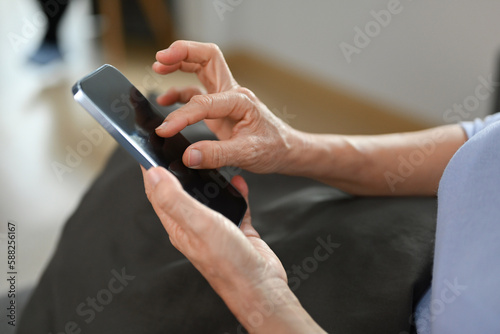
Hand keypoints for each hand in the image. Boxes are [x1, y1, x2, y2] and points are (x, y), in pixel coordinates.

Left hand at [142, 166, 324, 332]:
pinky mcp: (236, 227)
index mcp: (178, 225)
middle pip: (182, 191)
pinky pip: (233, 203)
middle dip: (181, 169)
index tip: (150, 148)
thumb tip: (154, 174)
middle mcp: (194, 225)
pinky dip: (235, 190)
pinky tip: (239, 182)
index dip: (152, 171)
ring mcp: (215, 226)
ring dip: (209, 179)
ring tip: (212, 159)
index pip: (158, 193)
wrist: (259, 285)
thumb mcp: (197, 224)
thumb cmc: (227, 260)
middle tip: (182, 148)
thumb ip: (174, 199)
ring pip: (209, 196)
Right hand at [152, 40, 301, 173]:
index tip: (165, 129)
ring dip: (179, 64)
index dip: (182, 116)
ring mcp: (225, 98)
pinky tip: (166, 99)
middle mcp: (232, 93)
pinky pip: (196, 92)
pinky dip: (179, 91)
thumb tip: (189, 156)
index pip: (204, 102)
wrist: (286, 151)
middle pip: (206, 58)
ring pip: (201, 68)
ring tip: (158, 67)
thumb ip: (217, 155)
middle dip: (182, 53)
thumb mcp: (248, 154)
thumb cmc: (273, 148)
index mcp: (240, 100)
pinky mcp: (219, 108)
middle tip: (161, 57)